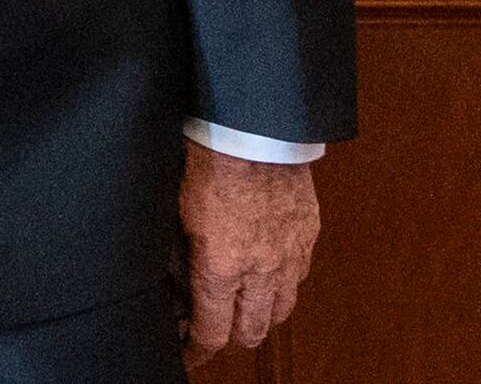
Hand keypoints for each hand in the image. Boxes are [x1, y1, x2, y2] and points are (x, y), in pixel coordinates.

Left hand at [176, 143, 319, 359]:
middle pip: (251, 332)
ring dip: (259, 316)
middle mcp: (261, 269)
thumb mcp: (175, 214)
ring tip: (240, 308)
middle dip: (228, 338)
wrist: (251, 127)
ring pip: (281, 311)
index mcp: (222, 267)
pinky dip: (282, 286)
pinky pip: (299, 278)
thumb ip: (175, 259)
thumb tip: (173, 289)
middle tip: (211, 330)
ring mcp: (290, 253)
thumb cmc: (207, 160)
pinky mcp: (307, 234)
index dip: (197, 350)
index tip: (188, 353)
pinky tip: (266, 274)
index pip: (212, 332)